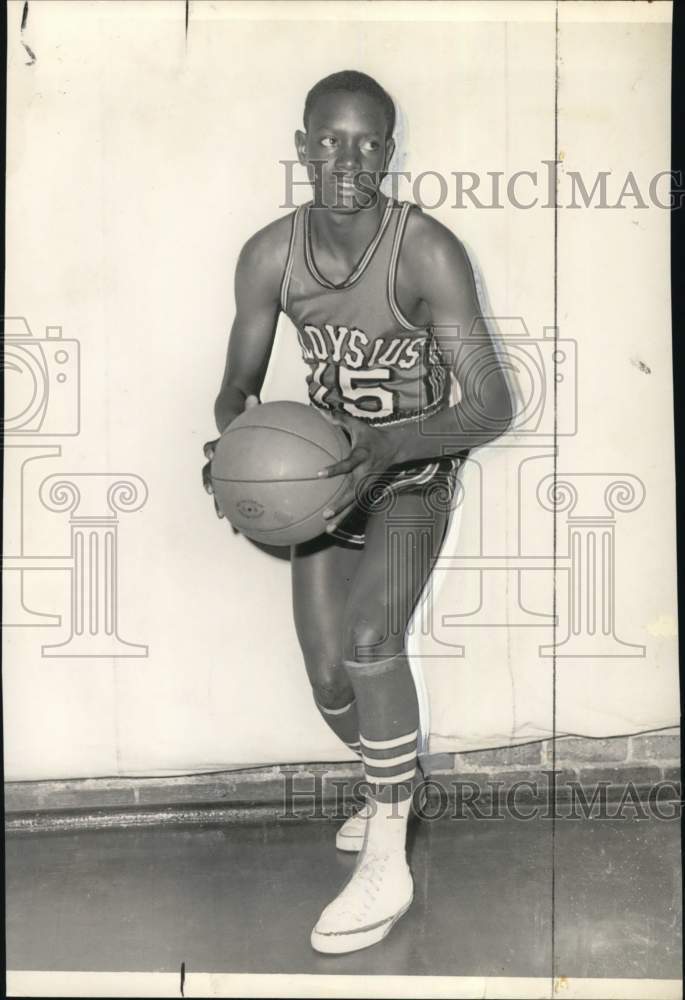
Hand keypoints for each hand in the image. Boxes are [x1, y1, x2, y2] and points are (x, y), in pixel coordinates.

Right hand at [202, 394, 259, 523]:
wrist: (234, 429)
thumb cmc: (243, 423)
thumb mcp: (247, 416)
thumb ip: (250, 408)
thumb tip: (252, 396)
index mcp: (221, 445)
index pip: (211, 447)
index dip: (209, 450)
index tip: (210, 454)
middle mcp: (218, 460)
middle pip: (209, 473)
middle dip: (209, 483)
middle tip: (211, 493)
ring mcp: (223, 471)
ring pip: (217, 488)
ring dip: (219, 502)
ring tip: (223, 515)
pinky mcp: (231, 479)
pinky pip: (234, 495)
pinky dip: (238, 507)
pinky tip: (248, 522)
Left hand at [317, 410, 399, 533]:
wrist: (396, 448)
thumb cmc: (372, 436)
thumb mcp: (358, 425)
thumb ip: (339, 419)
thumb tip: (319, 410)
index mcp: (362, 456)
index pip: (348, 464)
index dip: (335, 469)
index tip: (320, 473)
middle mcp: (365, 473)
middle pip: (352, 492)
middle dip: (340, 504)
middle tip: (326, 513)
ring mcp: (368, 484)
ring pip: (354, 503)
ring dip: (342, 516)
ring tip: (328, 528)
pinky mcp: (368, 490)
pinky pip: (355, 504)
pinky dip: (345, 515)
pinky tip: (332, 526)